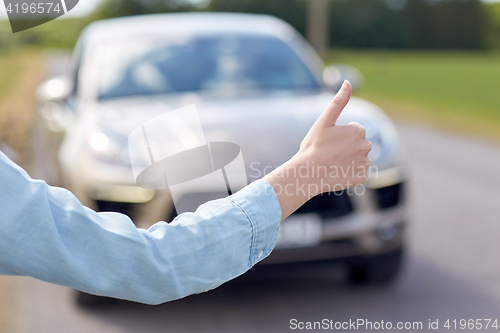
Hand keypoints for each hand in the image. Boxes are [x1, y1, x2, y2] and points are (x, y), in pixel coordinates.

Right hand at [264, 80, 371, 219]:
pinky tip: (338, 172)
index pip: (354, 131)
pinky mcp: (362, 177)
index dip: (340, 136)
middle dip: (346, 147)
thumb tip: (348, 81)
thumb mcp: (324, 121)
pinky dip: (350, 173)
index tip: (328, 142)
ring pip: (358, 158)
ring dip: (348, 160)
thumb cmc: (313, 146)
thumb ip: (338, 101)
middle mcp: (367, 146)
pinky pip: (358, 173)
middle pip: (358, 144)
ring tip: (332, 163)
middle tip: (329, 153)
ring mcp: (365, 163)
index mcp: (359, 131)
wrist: (307, 173)